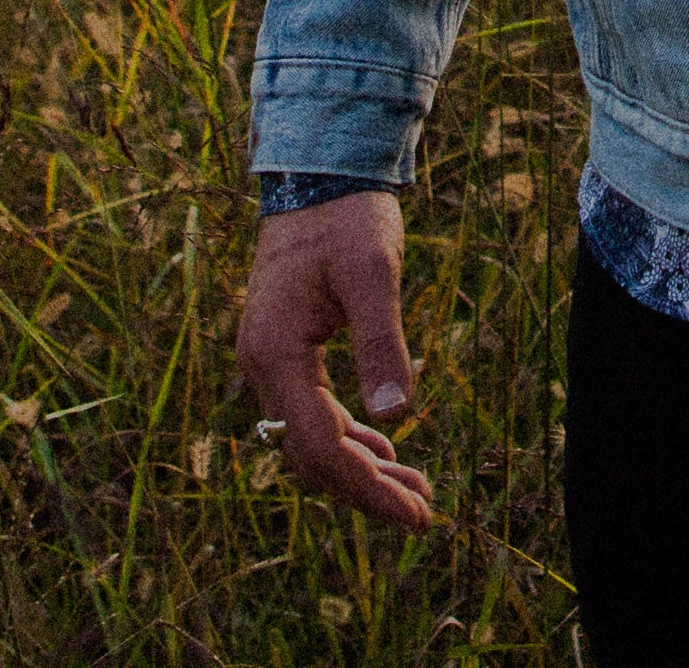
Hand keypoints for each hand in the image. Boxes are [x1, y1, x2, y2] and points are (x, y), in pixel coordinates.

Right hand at [229, 189, 435, 528]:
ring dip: (361, 469)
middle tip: (425, 516)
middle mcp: (263, 365)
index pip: (320, 447)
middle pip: (311, 456)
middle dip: (368, 490)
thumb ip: (382, 343)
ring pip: (310, 440)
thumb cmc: (347, 216)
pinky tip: (385, 449)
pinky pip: (311, 414)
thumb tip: (398, 417)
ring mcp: (270, 360)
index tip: (417, 515)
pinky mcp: (285, 351)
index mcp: (277, 353)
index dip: (368, 488)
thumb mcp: (373, 274)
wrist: (318, 172)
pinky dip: (348, 438)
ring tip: (417, 492)